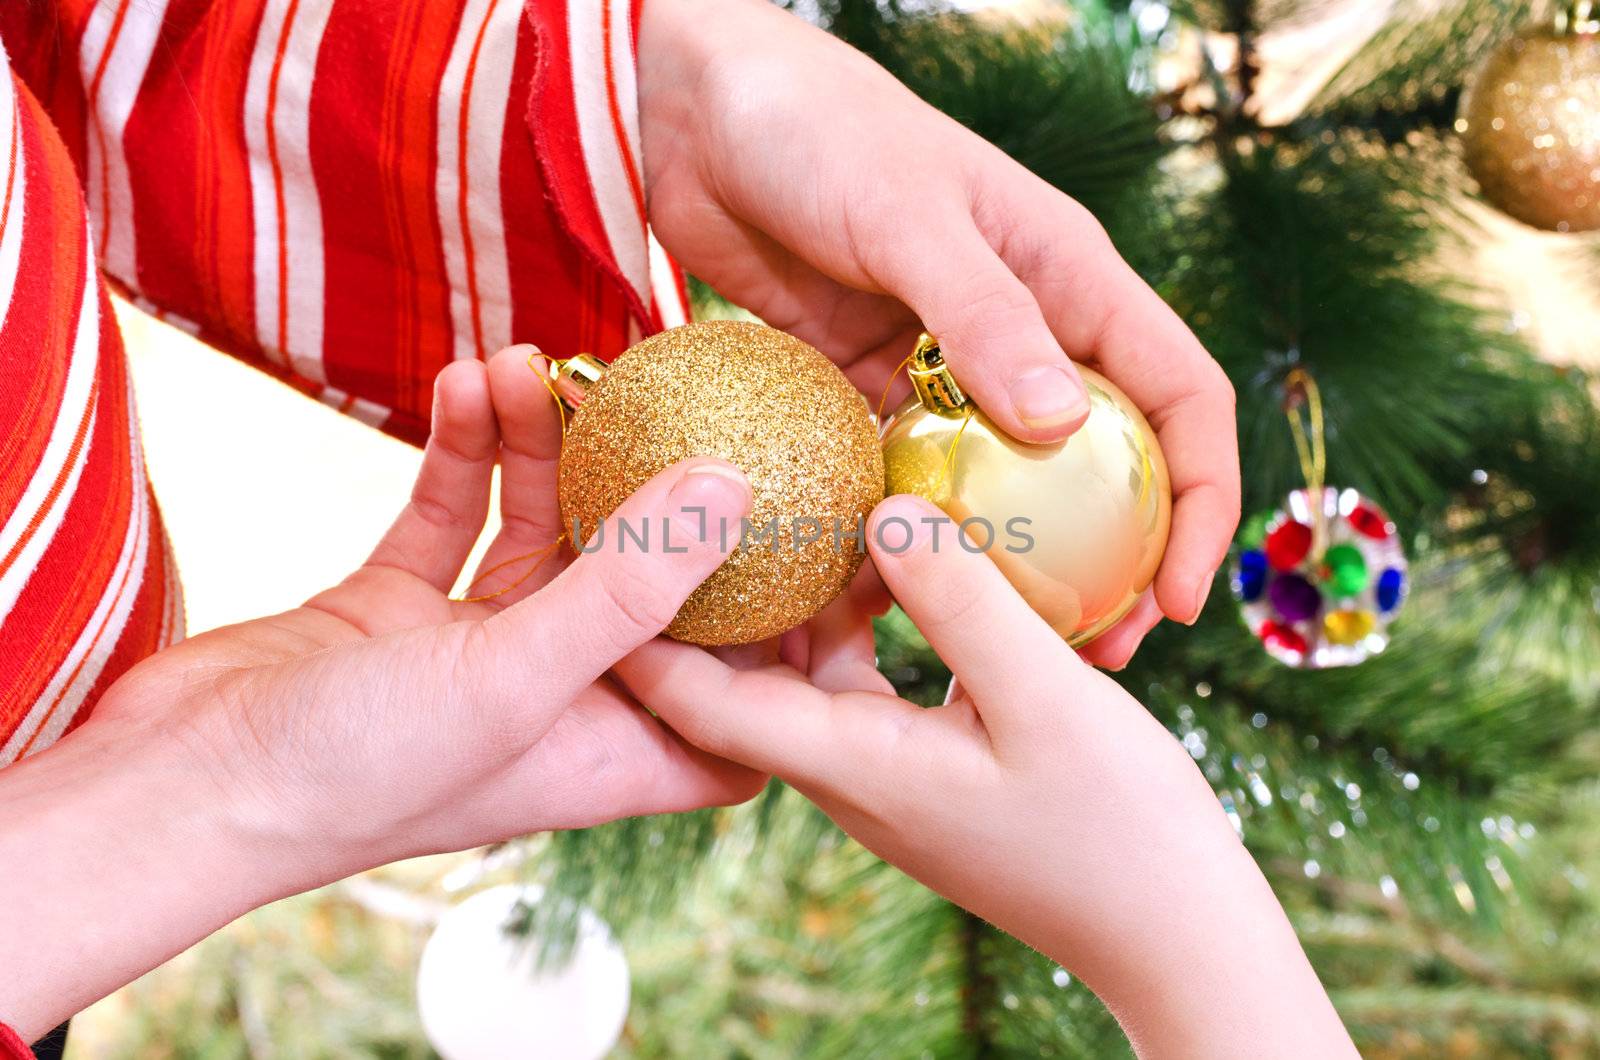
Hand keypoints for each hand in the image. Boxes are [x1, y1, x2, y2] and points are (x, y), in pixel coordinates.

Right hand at [0, 348, 761, 1035]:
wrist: (177, 788)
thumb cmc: (357, 771)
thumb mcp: (515, 676)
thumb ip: (627, 585)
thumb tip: (735, 486)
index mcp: (608, 748)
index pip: (734, 710)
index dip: (786, 647)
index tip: (812, 549)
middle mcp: (557, 699)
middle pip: (647, 591)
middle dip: (663, 496)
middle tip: (682, 398)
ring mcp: (477, 650)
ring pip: (544, 530)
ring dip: (545, 447)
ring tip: (535, 359)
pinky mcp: (401, 610)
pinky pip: (453, 515)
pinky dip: (464, 453)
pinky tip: (467, 381)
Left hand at [617, 495, 1353, 1058]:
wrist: (1178, 934)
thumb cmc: (1119, 832)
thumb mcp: (1042, 696)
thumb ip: (959, 598)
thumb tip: (881, 511)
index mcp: (846, 764)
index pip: (698, 697)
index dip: (638, 622)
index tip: (609, 531)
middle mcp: (847, 773)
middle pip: (744, 674)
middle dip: (716, 588)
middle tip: (704, 487)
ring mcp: (887, 775)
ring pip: (811, 669)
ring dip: (805, 593)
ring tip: (807, 498)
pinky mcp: (928, 768)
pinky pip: (869, 678)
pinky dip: (870, 617)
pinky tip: (905, 560)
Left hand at [638, 0, 1239, 665]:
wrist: (698, 110)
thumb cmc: (818, 130)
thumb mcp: (908, 215)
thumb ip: (983, 314)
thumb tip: (1058, 426)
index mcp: (1068, 280)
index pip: (1177, 397)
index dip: (1200, 497)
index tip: (1179, 595)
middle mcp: (1018, 332)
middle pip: (1095, 466)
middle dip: (1106, 564)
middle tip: (1090, 654)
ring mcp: (937, 368)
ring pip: (991, 487)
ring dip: (997, 569)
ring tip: (982, 656)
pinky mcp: (861, 387)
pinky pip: (892, 477)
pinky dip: (892, 536)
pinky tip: (874, 600)